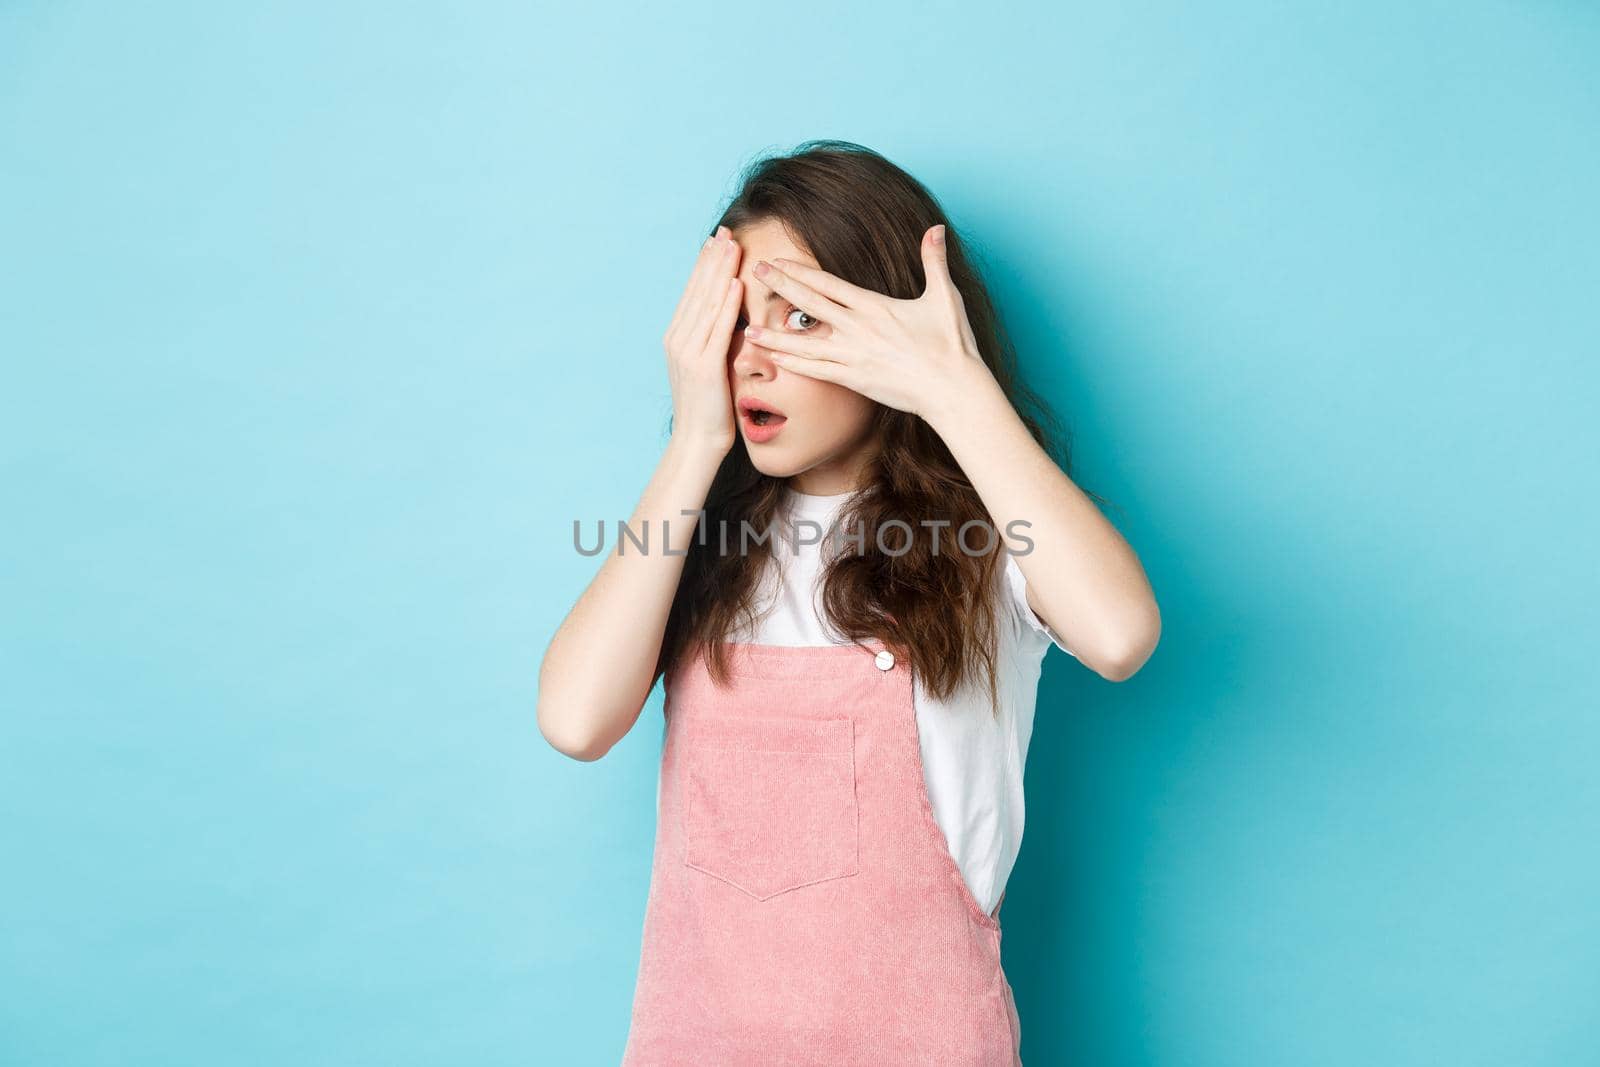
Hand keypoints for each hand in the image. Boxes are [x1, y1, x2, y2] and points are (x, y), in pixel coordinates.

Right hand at [663, 225, 743, 453]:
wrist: (697, 441)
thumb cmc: (709, 408)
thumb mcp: (709, 366)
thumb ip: (713, 340)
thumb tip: (729, 316)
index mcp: (677, 338)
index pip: (692, 293)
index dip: (705, 264)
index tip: (717, 239)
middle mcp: (678, 339)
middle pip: (697, 290)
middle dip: (712, 259)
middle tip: (725, 230)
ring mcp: (688, 352)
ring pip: (706, 303)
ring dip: (720, 272)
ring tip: (733, 246)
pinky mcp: (703, 367)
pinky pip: (717, 329)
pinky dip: (726, 304)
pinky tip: (736, 283)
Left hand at [739, 224, 993, 422]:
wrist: (953, 390)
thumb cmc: (953, 345)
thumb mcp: (945, 297)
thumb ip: (934, 261)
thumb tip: (936, 227)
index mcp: (875, 307)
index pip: (828, 285)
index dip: (800, 272)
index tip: (777, 261)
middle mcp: (859, 330)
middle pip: (810, 306)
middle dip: (780, 288)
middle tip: (754, 274)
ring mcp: (854, 357)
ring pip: (805, 345)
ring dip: (775, 338)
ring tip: (748, 330)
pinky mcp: (855, 380)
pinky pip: (818, 372)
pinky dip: (795, 366)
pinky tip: (774, 362)